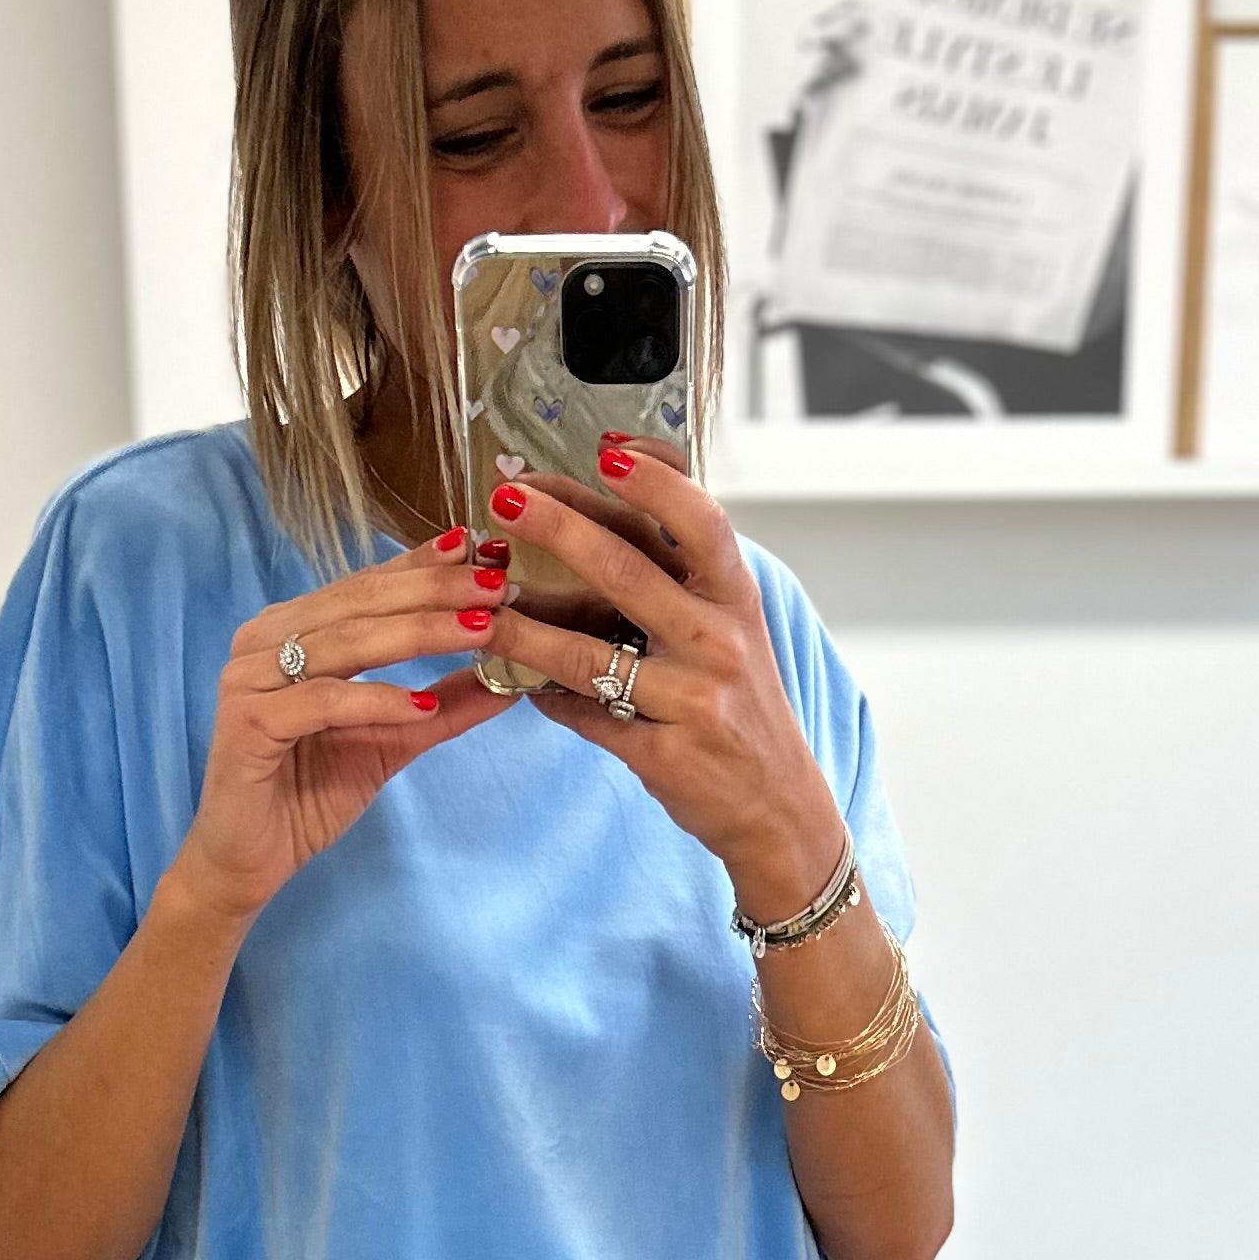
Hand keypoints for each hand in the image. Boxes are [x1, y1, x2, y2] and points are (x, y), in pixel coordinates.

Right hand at [170, 530, 511, 929]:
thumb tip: (509, 680)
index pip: (368, 586)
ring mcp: (250, 676)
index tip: (487, 552)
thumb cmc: (308, 796)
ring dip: (420, 634)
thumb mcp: (392, 742)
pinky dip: (376, 701)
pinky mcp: (247, 722)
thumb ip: (443, 707)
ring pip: (347, 643)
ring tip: (481, 630)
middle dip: (436, 592)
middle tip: (498, 583)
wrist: (248, 862)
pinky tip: (423, 707)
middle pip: (362, 603)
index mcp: (293, 629)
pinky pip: (323, 702)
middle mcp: (265, 639)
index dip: (427, 567)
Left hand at [467, 452, 846, 921]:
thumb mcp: (731, 631)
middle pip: (628, 572)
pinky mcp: (666, 754)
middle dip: (560, 529)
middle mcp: (719, 642)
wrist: (778, 807)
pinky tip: (516, 682)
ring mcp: (693, 700)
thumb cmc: (742, 708)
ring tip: (480, 609)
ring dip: (525, 629)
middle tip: (506, 499)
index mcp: (735, 600)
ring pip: (591, 654)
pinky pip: (588, 717)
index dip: (655, 481)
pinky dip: (547, 697)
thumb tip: (599, 513)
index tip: (604, 451)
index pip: (700, 522)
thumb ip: (676, 579)